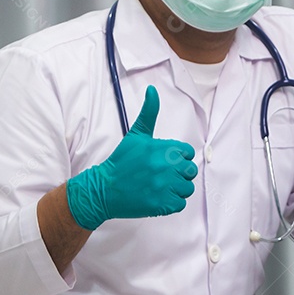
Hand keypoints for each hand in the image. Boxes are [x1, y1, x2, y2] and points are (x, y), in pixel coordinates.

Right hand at [66, 86, 197, 230]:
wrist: (104, 188)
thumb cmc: (121, 161)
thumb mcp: (136, 135)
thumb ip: (149, 113)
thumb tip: (152, 90)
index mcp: (164, 148)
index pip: (187, 153)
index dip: (177, 158)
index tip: (163, 162)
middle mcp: (166, 166)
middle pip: (190, 171)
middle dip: (178, 174)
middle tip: (159, 176)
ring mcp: (165, 186)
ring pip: (187, 188)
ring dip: (176, 189)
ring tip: (158, 186)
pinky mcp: (162, 204)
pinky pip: (180, 203)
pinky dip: (171, 203)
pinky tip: (156, 197)